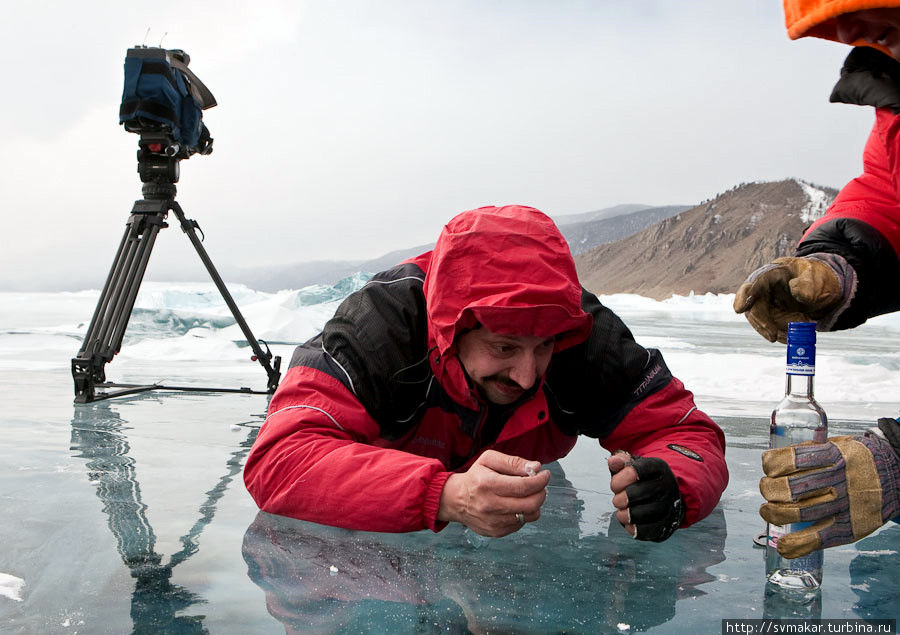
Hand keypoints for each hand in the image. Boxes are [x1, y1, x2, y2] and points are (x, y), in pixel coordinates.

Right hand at [437, 449, 549, 536]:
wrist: (455, 500)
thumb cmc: (475, 477)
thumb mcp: (489, 460)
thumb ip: (513, 461)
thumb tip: (536, 467)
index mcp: (488, 484)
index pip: (523, 486)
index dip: (540, 480)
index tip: (545, 474)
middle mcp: (490, 505)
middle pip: (530, 504)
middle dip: (541, 493)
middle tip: (540, 485)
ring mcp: (493, 521)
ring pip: (529, 516)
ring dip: (535, 504)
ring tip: (529, 495)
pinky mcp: (496, 532)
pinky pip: (521, 524)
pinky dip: (524, 513)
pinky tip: (516, 504)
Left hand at [609, 451, 683, 541]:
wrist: (666, 495)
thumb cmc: (642, 479)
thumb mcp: (632, 465)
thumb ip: (620, 461)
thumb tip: (613, 461)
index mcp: (658, 467)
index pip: (638, 470)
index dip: (621, 479)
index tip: (615, 485)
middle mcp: (668, 485)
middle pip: (643, 491)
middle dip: (624, 497)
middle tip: (617, 500)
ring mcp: (669, 506)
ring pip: (649, 513)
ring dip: (628, 514)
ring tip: (621, 512)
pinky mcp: (667, 525)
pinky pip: (651, 530)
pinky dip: (635, 528)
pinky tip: (628, 523)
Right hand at [733, 256, 841, 342]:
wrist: (813, 286)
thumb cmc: (811, 276)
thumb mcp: (815, 276)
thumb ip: (808, 284)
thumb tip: (796, 291)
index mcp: (769, 275)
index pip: (753, 285)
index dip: (744, 297)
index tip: (739, 309)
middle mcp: (761, 291)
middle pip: (753, 309)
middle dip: (762, 324)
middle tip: (773, 337)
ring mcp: (763, 305)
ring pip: (760, 322)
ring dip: (774, 331)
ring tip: (793, 335)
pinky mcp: (768, 316)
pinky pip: (769, 328)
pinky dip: (780, 334)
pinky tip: (791, 336)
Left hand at [759, 430, 899, 557]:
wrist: (898, 476)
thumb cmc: (858, 460)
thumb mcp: (838, 445)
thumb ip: (810, 451)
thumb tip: (774, 462)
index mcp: (834, 456)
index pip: (793, 459)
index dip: (772, 464)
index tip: (768, 467)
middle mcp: (838, 481)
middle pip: (790, 488)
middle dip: (768, 489)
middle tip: (766, 489)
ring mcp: (844, 506)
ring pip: (798, 513)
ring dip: (773, 513)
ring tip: (767, 510)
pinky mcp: (849, 529)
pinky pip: (818, 539)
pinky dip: (795, 545)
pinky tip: (782, 544)